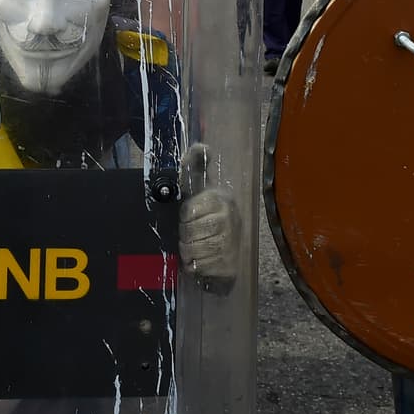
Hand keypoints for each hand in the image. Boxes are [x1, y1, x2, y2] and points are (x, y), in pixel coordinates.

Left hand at [178, 144, 238, 293]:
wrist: (227, 252)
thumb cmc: (207, 216)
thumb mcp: (200, 187)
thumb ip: (196, 165)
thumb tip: (202, 146)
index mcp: (221, 200)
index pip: (188, 211)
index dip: (183, 217)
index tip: (188, 218)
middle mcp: (229, 220)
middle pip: (188, 232)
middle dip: (184, 235)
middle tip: (190, 235)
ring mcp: (231, 245)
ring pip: (192, 250)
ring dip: (187, 251)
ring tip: (195, 247)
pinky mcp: (228, 267)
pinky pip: (199, 268)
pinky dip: (194, 267)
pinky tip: (202, 261)